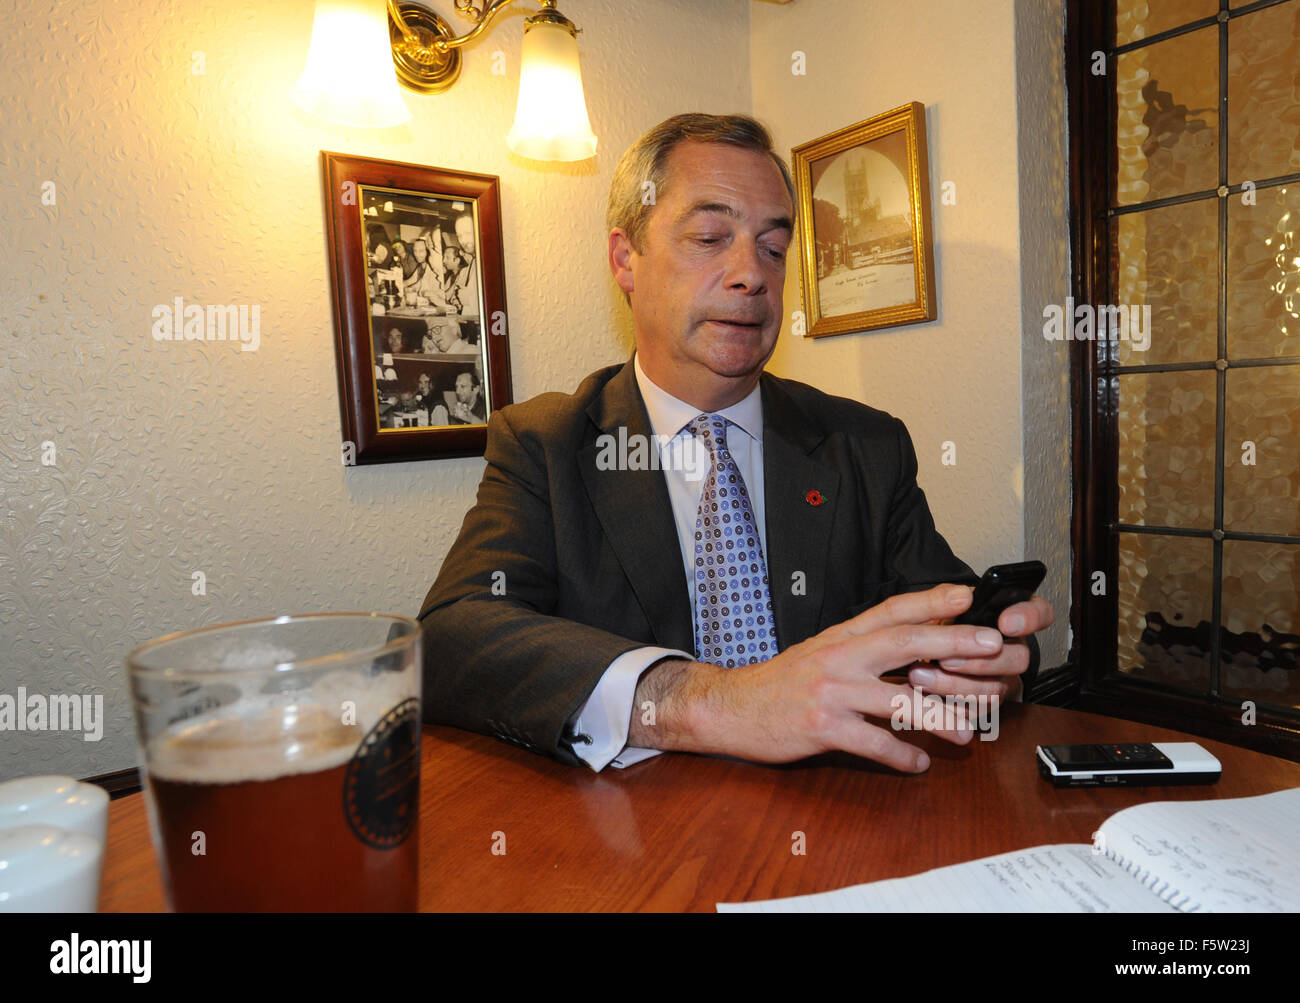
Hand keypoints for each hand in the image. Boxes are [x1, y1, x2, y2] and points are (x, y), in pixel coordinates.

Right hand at [650, 585, 1013, 771]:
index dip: (931, 599)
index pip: (891, 610)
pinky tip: (917, 764)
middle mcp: (838, 657)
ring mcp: (830, 691)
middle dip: (952, 642)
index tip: (968, 593)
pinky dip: (900, 756)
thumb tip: (918, 650)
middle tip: (992, 645)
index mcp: (841, 636)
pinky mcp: (821, 727)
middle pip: (903, 643)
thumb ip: (862, 648)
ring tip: (969, 731)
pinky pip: (872, 742)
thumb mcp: (821, 653)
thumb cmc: (782, 683)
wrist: (731, 708)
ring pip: (897, 700)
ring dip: (939, 716)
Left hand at [907, 589, 1054, 700]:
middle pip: (1020, 659)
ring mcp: (1000, 680)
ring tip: (919, 675)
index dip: (1029, 618)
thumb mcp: (933, 608)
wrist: (913, 656)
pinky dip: (945, 705)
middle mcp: (1011, 651)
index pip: (1039, 613)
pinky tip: (923, 695)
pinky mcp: (982, 706)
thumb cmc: (931, 628)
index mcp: (1006, 618)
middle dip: (981, 661)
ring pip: (995, 690)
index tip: (1005, 622)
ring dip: (955, 685)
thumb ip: (945, 597)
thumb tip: (962, 595)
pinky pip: (975, 712)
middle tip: (946, 658)